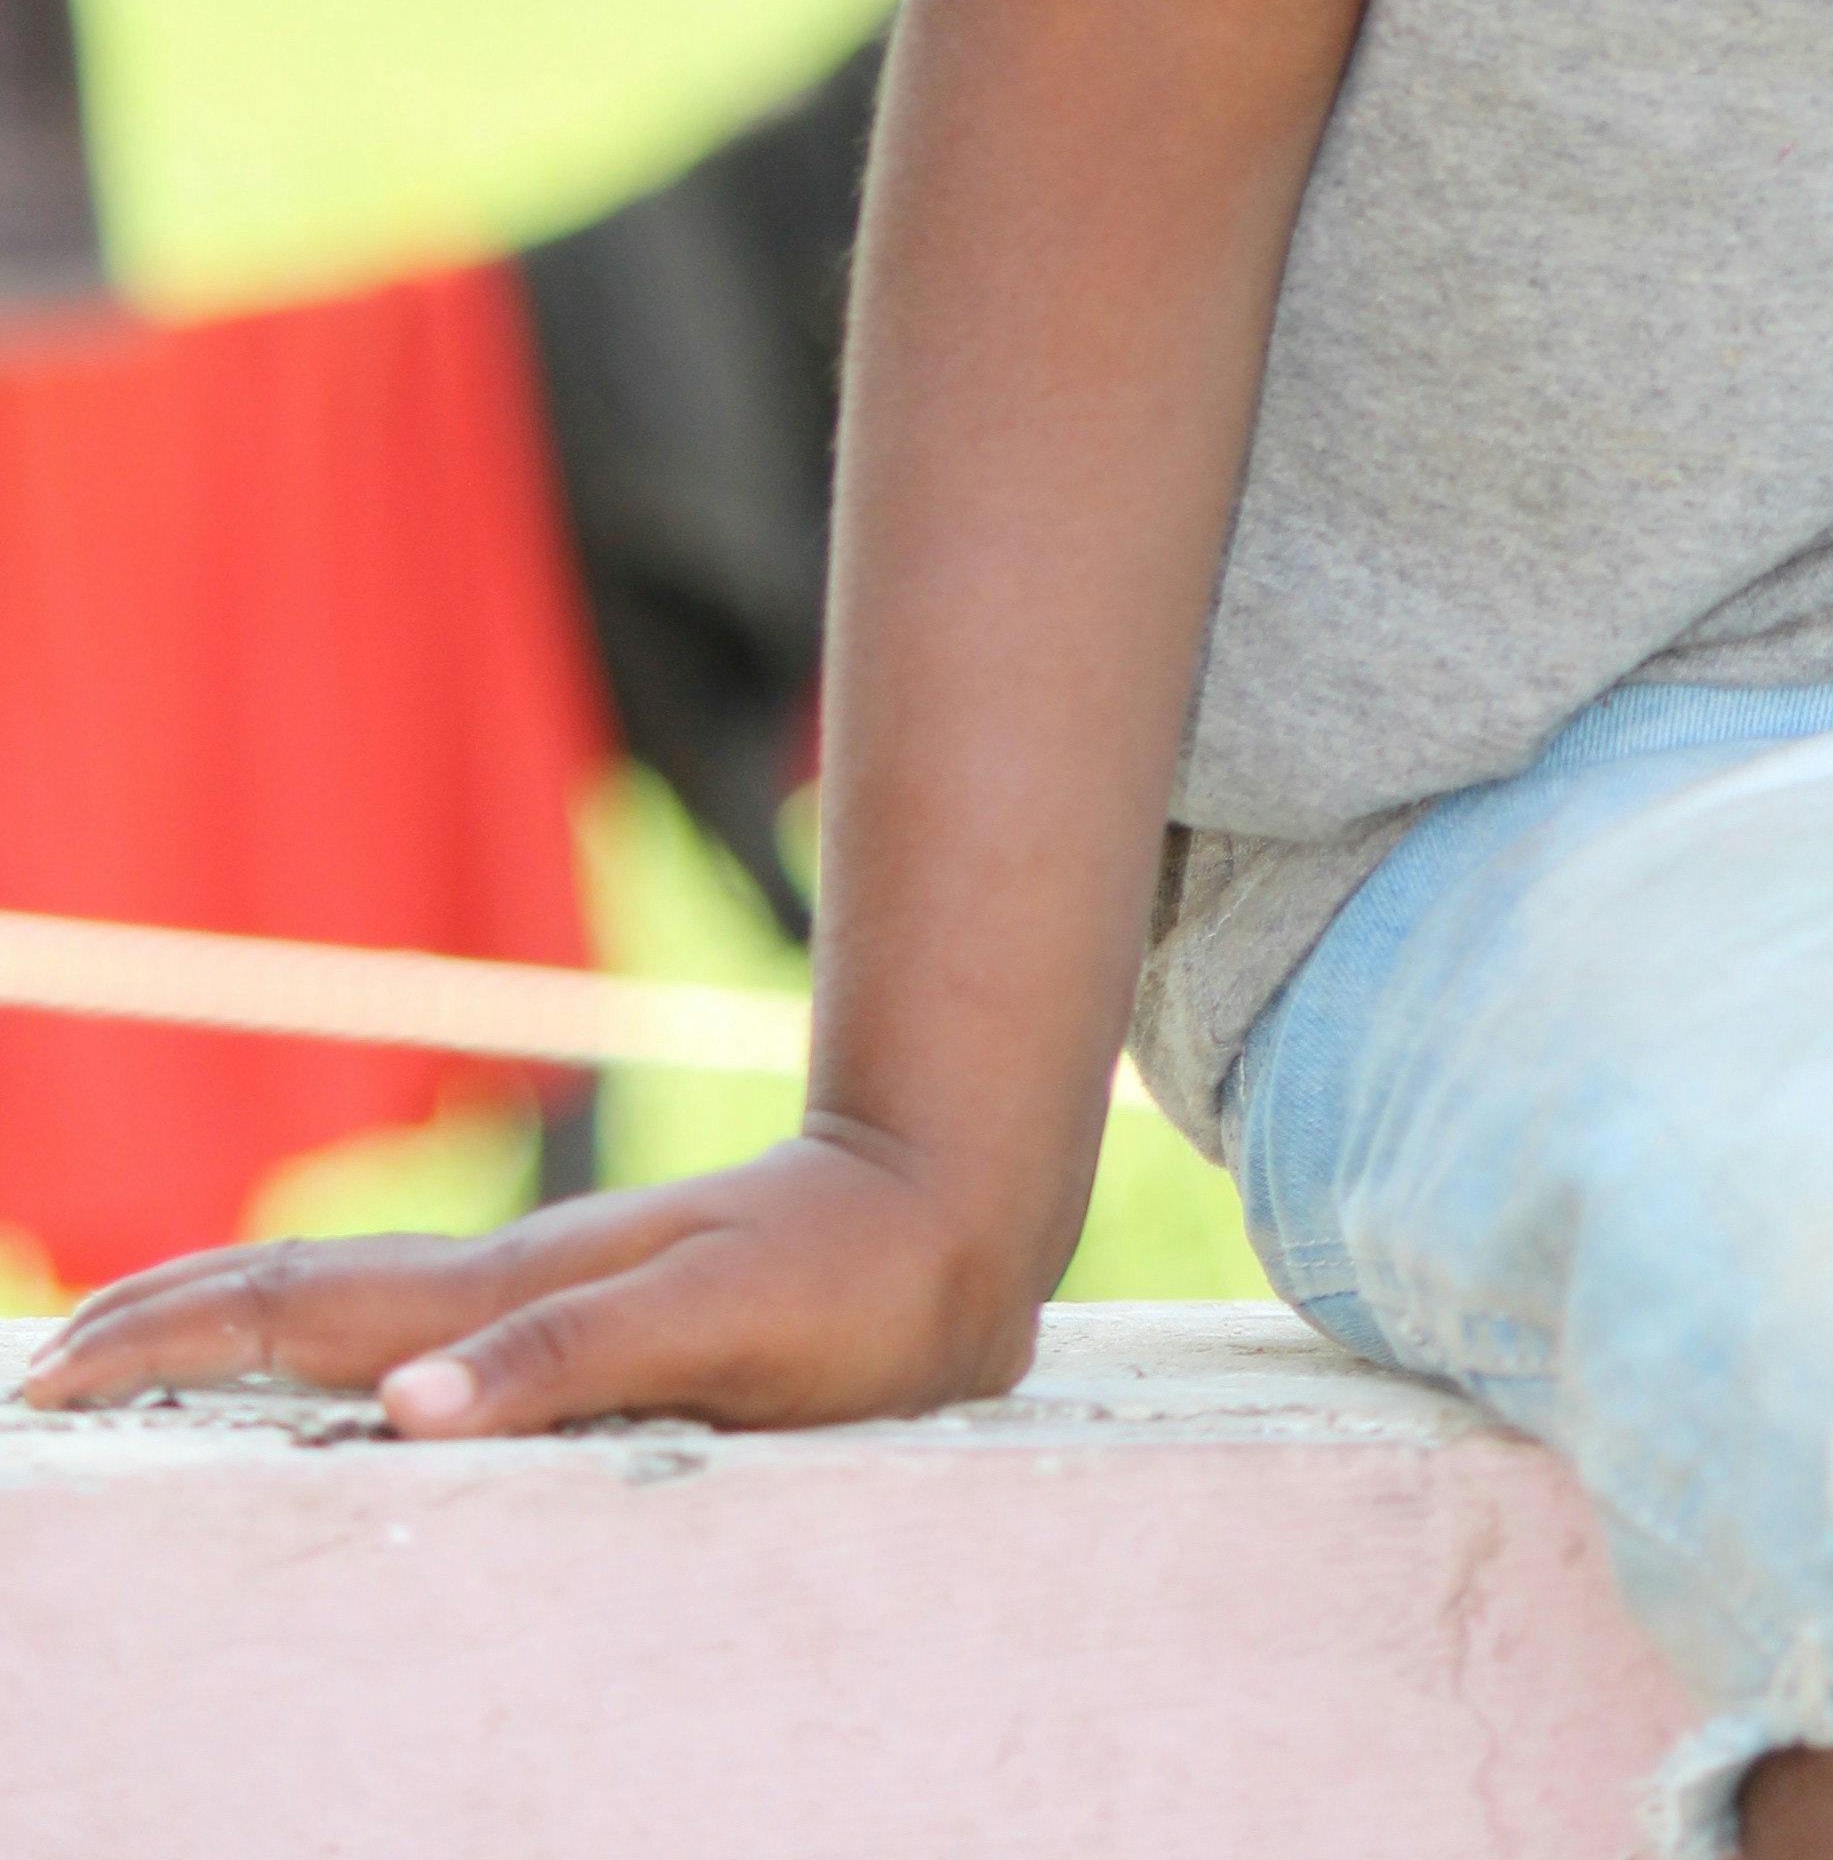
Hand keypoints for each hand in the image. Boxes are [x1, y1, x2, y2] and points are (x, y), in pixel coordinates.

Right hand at [17, 1123, 1042, 1439]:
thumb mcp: (722, 1328)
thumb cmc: (848, 1284)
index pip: (301, 1313)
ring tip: (131, 1358)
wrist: (947, 1215)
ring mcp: (539, 1296)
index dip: (171, 1339)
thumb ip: (567, 1361)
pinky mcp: (585, 1316)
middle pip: (296, 1295)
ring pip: (347, 1309)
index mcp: (510, 1293)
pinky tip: (322, 1386)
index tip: (51, 1373)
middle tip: (39, 1371)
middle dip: (159, 1324)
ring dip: (228, 1328)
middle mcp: (505, 1288)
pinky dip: (330, 1352)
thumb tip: (403, 1410)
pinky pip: (418, 1338)